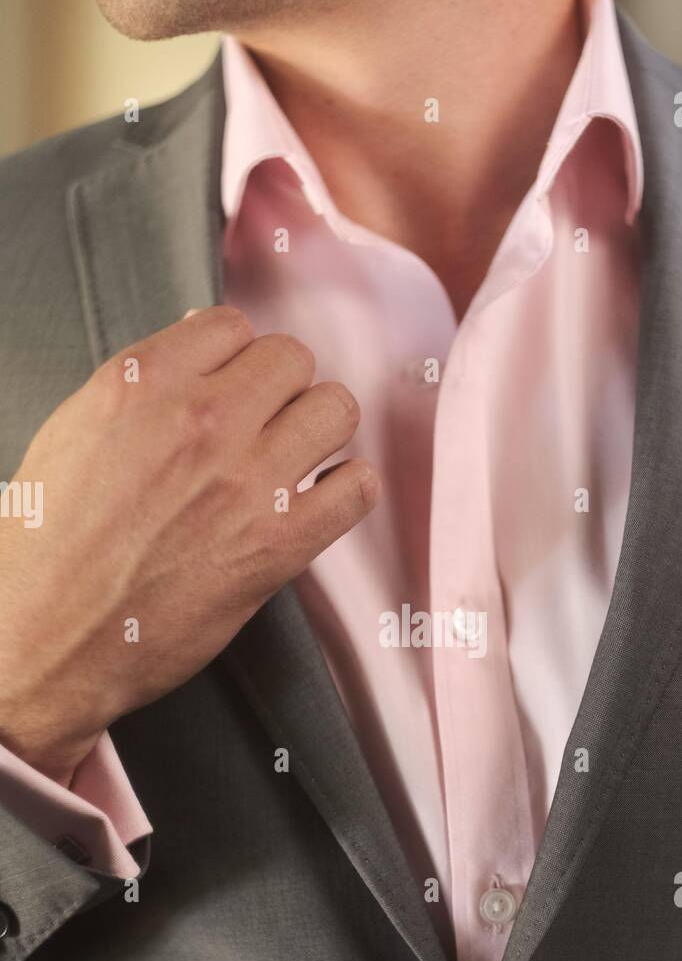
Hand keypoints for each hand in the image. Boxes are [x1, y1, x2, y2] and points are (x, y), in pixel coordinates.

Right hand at [0, 306, 378, 783]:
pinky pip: (357, 488)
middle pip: (292, 359)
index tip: (234, 385)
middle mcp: (203, 421)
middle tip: (266, 423)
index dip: (236, 357)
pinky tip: (325, 499)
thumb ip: (142, 385)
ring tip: (300, 455)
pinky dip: (350, 489)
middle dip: (281, 388)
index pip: (233, 326)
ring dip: (321, 430)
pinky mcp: (279, 544)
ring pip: (336, 410)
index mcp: (144, 383)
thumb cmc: (47, 543)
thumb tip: (197, 346)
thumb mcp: (74, 432)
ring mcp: (248, 482)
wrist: (45, 634)